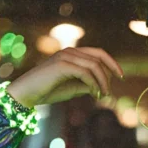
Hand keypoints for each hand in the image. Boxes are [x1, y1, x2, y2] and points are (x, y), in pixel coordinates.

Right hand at [7, 47, 124, 108]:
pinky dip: (94, 84)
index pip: (98, 53)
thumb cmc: (48, 91)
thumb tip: (103, 87)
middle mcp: (70, 51)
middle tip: (110, 92)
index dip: (112, 63)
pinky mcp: (62, 65)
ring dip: (102, 82)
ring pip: (94, 66)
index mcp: (72, 54)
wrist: (27, 93)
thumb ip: (87, 84)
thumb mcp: (73, 88)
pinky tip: (94, 94)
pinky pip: (86, 73)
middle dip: (109, 74)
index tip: (120, 76)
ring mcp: (65, 56)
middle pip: (99, 57)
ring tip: (103, 96)